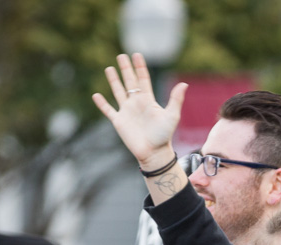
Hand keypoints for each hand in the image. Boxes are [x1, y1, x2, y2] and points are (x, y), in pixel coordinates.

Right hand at [92, 54, 187, 171]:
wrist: (154, 153)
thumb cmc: (164, 135)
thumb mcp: (172, 116)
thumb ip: (176, 99)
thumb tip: (184, 83)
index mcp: (148, 100)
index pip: (143, 79)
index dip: (140, 67)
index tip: (137, 55)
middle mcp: (136, 103)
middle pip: (129, 82)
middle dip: (125, 69)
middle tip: (121, 55)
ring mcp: (127, 111)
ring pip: (118, 92)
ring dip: (113, 81)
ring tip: (109, 68)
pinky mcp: (119, 122)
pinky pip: (108, 110)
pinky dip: (102, 104)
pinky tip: (96, 95)